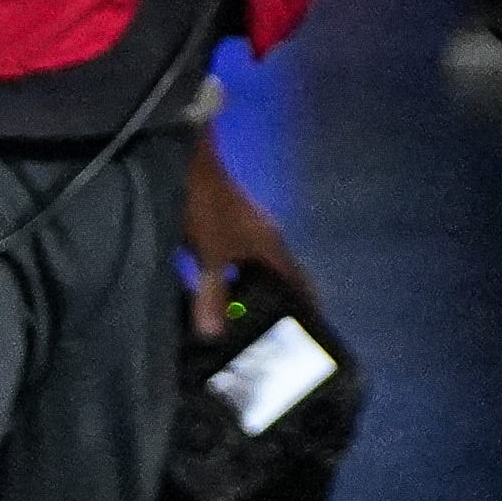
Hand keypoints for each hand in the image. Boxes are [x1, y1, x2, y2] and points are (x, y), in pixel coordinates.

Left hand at [179, 123, 306, 334]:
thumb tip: (213, 334)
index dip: (307, 302)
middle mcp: (263, 238)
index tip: (313, 325)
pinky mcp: (223, 228)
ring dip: (248, 290)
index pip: (298, 280)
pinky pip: (232, 263)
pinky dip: (228, 280)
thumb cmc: (209, 206)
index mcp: (270, 245)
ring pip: (252, 269)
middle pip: (276, 276)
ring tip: (241, 317)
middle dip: (275, 301)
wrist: (188, 165)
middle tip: (270, 330)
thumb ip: (212, 294)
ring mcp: (243, 231)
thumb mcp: (210, 254)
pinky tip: (212, 291)